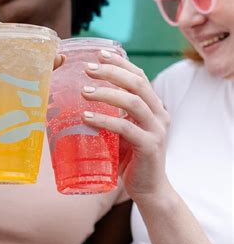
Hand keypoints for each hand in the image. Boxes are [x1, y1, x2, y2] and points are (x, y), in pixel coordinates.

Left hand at [80, 51, 170, 201]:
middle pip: (137, 83)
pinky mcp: (149, 147)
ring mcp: (156, 130)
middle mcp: (159, 114)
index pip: (139, 76)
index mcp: (154, 107)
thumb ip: (114, 113)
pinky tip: (86, 117)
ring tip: (84, 91)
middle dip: (111, 72)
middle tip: (87, 68)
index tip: (100, 54)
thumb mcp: (124, 129)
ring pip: (133, 102)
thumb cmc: (131, 157)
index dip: (121, 63)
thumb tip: (83, 96)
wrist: (150, 189)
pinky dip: (104, 120)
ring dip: (106, 93)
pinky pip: (126, 128)